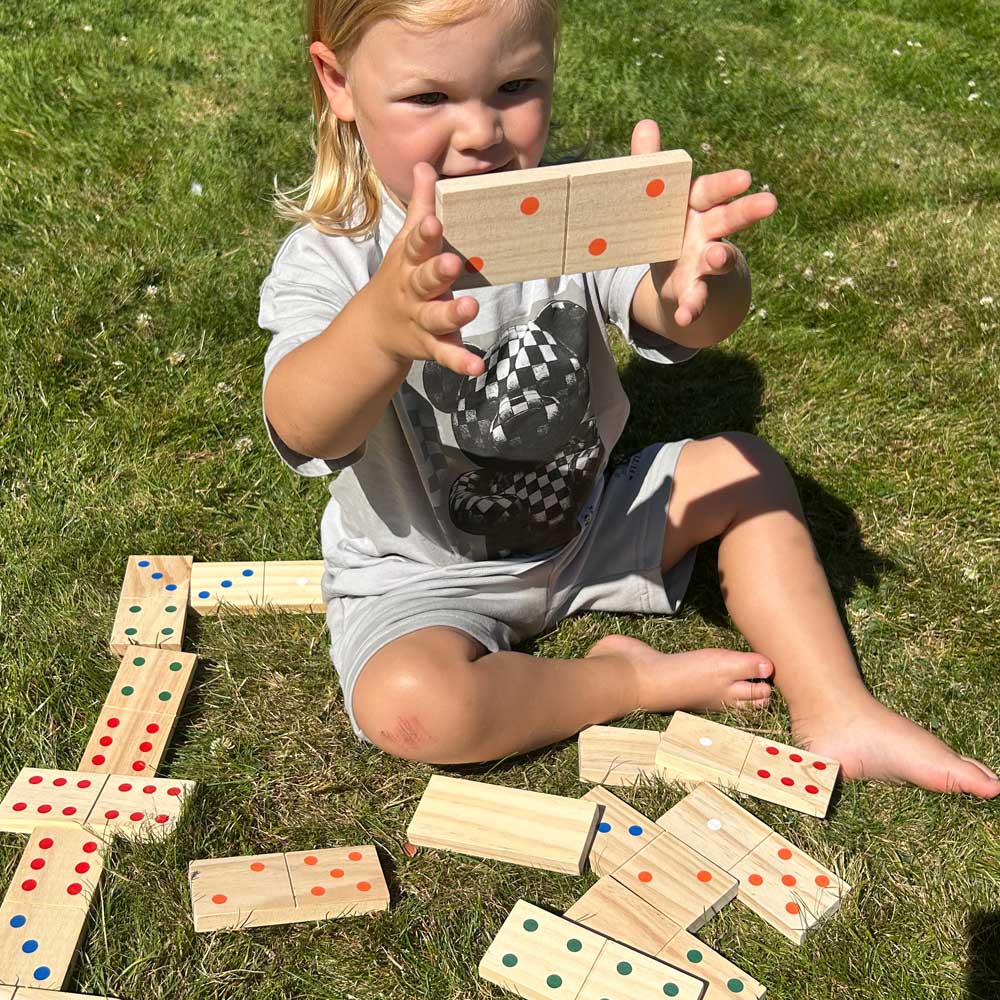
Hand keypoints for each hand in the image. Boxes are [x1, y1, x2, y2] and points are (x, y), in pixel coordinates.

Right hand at [371, 161, 484, 375]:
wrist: (374, 329)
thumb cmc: (401, 275)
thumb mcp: (405, 243)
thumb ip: (420, 205)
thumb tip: (424, 165)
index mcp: (410, 262)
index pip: (417, 244)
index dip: (425, 233)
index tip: (434, 221)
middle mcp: (413, 290)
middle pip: (425, 280)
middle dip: (438, 272)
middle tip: (453, 264)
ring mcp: (420, 319)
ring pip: (436, 317)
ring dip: (453, 314)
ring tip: (472, 308)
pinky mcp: (430, 345)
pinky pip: (446, 353)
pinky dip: (460, 362)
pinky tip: (477, 367)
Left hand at [631, 119, 777, 326]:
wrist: (674, 273)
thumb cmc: (668, 224)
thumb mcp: (657, 198)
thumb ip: (651, 165)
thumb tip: (645, 124)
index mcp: (695, 205)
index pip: (711, 190)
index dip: (726, 185)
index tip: (744, 178)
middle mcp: (707, 232)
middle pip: (728, 219)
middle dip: (747, 211)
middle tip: (769, 202)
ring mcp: (702, 263)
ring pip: (718, 259)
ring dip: (721, 258)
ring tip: (719, 257)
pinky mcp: (692, 290)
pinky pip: (695, 300)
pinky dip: (691, 309)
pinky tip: (685, 318)